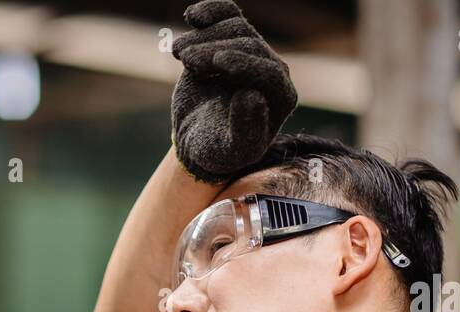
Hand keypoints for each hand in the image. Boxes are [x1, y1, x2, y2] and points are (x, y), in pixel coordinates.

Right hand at [171, 1, 297, 183]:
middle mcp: (272, 70)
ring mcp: (251, 52)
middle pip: (248, 45)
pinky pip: (227, 14)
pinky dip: (210, 10)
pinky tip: (193, 15)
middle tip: (186, 62)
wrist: (197, 139)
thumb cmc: (218, 150)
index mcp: (281, 97)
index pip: (270, 72)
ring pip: (234, 27)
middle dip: (215, 51)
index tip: (218, 62)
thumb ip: (246, 128)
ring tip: (179, 54)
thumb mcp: (231, 150)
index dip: (245, 64)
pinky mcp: (231, 40)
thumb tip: (253, 95)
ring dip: (204, 37)